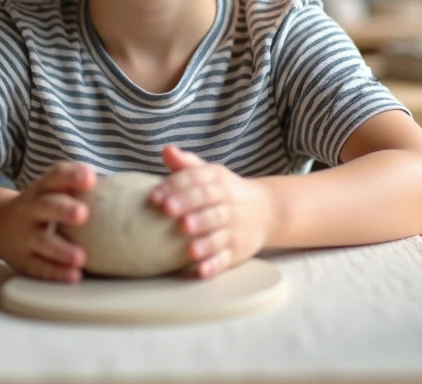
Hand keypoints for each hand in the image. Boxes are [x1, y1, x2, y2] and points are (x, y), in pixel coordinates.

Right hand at [0, 161, 94, 282]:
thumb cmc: (42, 205)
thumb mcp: (52, 191)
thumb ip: (79, 188)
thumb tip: (127, 193)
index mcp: (42, 189)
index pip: (55, 177)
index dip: (72, 176)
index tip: (91, 178)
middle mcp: (31, 209)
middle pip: (46, 206)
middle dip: (64, 210)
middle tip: (83, 214)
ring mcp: (25, 236)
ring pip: (42, 241)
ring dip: (62, 249)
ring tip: (81, 257)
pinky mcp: (23, 260)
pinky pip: (39, 267)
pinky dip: (57, 273)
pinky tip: (74, 276)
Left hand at [150, 146, 275, 278]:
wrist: (268, 211)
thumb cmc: (225, 192)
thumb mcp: (210, 174)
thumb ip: (187, 165)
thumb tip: (166, 150)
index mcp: (217, 181)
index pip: (196, 179)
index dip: (175, 186)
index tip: (154, 196)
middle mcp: (228, 202)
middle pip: (208, 203)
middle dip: (188, 206)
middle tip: (168, 211)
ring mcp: (234, 227)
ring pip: (219, 233)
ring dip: (204, 240)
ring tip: (187, 247)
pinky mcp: (238, 250)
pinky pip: (227, 258)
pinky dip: (215, 265)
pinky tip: (201, 271)